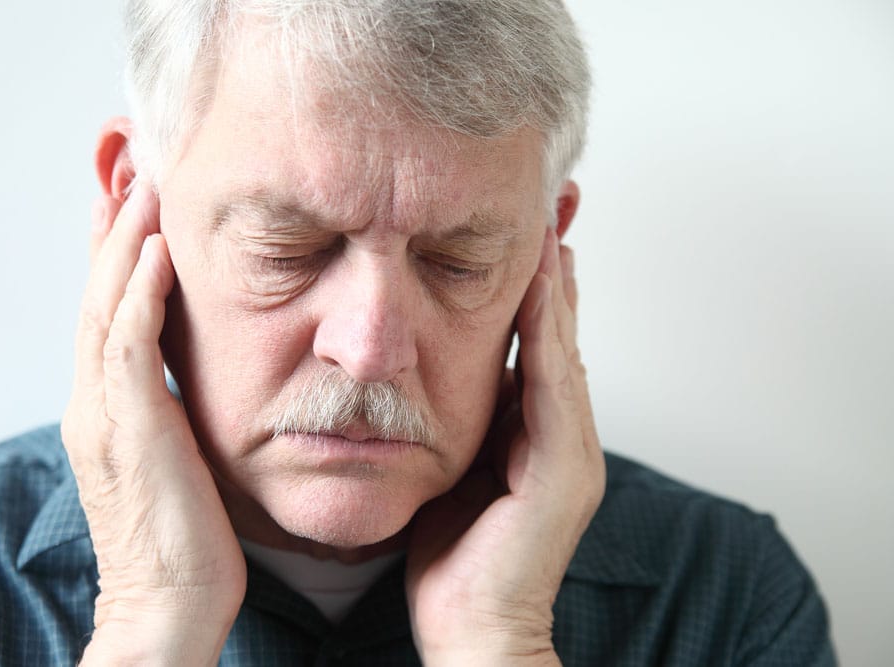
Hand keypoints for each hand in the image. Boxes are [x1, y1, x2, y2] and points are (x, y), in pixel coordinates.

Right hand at [61, 185, 245, 664]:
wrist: (168, 605)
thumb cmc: (187, 539)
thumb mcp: (179, 459)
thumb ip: (177, 411)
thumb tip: (200, 379)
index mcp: (108, 407)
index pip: (107, 310)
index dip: (116, 252)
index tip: (135, 201)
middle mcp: (95, 402)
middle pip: (97, 293)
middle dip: (113, 227)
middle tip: (130, 164)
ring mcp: (104, 414)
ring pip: (105, 306)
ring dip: (123, 240)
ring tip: (142, 181)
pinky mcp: (128, 430)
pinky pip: (128, 346)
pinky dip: (138, 293)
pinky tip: (156, 250)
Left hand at [406, 227, 604, 665]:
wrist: (473, 634)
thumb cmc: (451, 563)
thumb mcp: (445, 476)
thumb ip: (450, 427)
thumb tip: (419, 383)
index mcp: (530, 435)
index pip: (534, 344)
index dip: (530, 287)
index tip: (520, 229)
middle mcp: (560, 434)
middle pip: (557, 333)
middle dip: (553, 268)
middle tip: (550, 202)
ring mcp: (569, 450)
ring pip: (561, 347)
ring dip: (555, 284)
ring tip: (548, 222)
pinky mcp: (563, 468)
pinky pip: (554, 384)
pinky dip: (548, 330)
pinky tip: (541, 282)